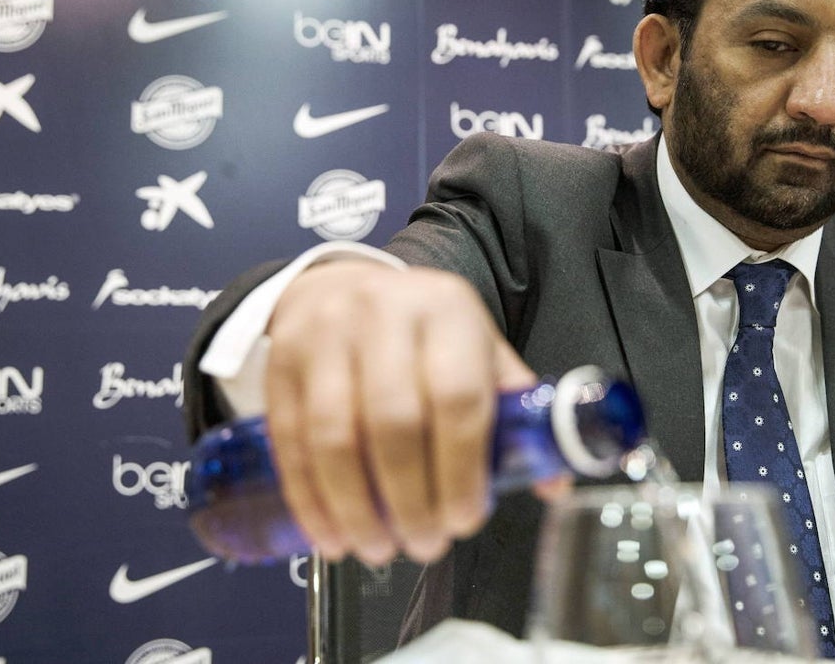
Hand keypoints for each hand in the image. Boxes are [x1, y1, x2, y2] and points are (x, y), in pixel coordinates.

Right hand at [263, 260, 535, 565]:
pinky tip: (330, 535)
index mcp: (447, 311)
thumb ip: (513, 410)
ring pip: (333, 437)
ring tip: (378, 548)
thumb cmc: (422, 332)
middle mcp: (383, 315)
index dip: (461, 470)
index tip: (463, 520)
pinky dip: (309, 499)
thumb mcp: (477, 348)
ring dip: (355, 508)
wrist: (342, 286)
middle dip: (409, 500)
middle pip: (393, 422)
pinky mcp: (281, 362)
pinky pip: (290, 442)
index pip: (457, 397)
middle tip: (424, 543)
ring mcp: (325, 336)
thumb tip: (554, 482)